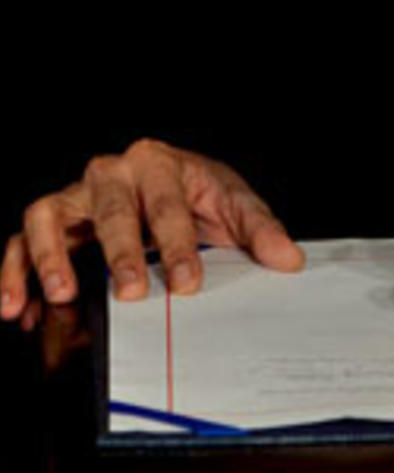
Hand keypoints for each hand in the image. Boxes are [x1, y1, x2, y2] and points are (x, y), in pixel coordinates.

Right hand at [1, 138, 304, 320]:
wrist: (175, 186)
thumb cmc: (201, 195)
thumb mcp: (235, 206)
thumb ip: (261, 231)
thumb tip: (287, 259)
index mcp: (160, 165)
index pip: (167, 206)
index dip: (177, 246)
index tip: (187, 282)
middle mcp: (112, 173)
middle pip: (110, 209)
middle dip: (119, 251)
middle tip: (130, 291)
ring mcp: (78, 194)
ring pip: (48, 214)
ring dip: (50, 255)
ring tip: (61, 293)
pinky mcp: (54, 219)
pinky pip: (23, 240)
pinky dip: (17, 271)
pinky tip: (20, 307)